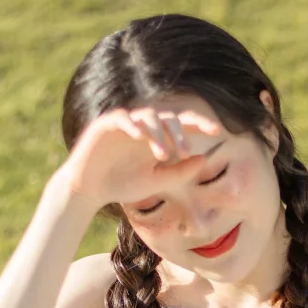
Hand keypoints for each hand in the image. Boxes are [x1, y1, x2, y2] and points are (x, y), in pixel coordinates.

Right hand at [59, 106, 222, 212]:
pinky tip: (140, 136)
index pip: (182, 123)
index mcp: (158, 136)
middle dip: (179, 133)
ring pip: (147, 117)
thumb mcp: (156, 182)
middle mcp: (144, 126)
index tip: (218, 131)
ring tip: (163, 155)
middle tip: (184, 153)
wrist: (89, 191)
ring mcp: (125, 123)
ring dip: (158, 134)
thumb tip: (203, 160)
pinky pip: (121, 118)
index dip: (200, 123)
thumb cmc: (123, 184)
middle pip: (168, 118)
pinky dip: (132, 125)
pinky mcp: (105, 125)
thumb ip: (179, 172)